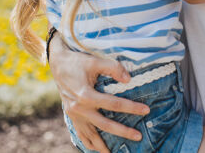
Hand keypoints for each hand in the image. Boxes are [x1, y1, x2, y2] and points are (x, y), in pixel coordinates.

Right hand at [48, 34, 149, 151]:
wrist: (58, 64)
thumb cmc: (78, 61)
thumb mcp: (95, 61)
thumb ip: (113, 68)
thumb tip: (128, 80)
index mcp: (85, 95)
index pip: (113, 104)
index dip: (131, 107)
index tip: (146, 110)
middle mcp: (79, 108)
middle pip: (105, 124)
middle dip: (122, 132)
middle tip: (138, 136)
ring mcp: (74, 115)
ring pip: (91, 135)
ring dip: (103, 145)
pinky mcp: (71, 116)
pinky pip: (80, 134)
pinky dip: (88, 143)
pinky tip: (97, 149)